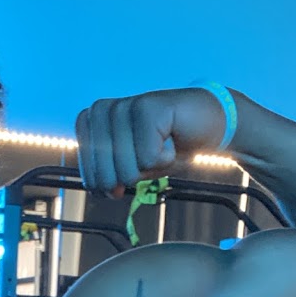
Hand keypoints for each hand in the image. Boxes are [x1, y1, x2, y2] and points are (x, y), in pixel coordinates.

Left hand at [76, 87, 232, 195]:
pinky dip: (166, 158)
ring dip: (152, 166)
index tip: (134, 162)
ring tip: (163, 144)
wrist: (207, 124)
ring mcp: (123, 106)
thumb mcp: (133, 168)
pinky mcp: (146, 107)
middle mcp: (102, 110)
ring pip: (126, 168)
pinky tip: (172, 137)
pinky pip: (148, 158)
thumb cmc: (167, 145)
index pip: (88, 174)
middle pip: (106, 175)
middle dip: (134, 175)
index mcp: (92, 122)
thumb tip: (107, 190)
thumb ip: (110, 180)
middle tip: (151, 153)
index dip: (113, 182)